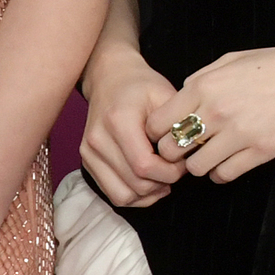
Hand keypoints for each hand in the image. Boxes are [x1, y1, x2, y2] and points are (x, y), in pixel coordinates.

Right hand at [75, 51, 188, 208]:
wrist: (109, 78)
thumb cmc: (141, 87)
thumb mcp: (165, 96)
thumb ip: (176, 127)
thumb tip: (186, 158)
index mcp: (118, 121)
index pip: (144, 165)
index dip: (170, 172)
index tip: (183, 163)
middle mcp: (97, 140)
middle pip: (135, 184)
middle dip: (163, 184)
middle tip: (177, 170)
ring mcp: (89, 153)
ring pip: (122, 196)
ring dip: (148, 195)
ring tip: (163, 180)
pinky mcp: (87, 162)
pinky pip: (113, 194)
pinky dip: (135, 196)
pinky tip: (150, 183)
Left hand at [162, 38, 274, 183]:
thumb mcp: (232, 60)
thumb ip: (200, 79)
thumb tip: (180, 97)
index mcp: (204, 86)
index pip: (157, 123)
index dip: (158, 133)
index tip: (168, 135)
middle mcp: (216, 111)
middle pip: (172, 149)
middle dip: (175, 153)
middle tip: (187, 150)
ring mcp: (239, 133)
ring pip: (196, 167)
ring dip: (199, 165)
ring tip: (211, 156)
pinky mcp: (262, 151)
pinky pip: (224, 174)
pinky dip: (221, 173)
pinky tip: (229, 162)